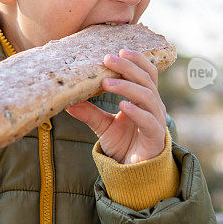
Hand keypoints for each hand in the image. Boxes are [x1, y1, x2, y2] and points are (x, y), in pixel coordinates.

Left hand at [65, 48, 166, 163]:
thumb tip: (66, 102)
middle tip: (108, 58)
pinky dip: (137, 111)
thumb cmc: (123, 145)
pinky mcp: (155, 137)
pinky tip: (123, 105)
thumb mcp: (103, 126)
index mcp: (144, 98)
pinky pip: (149, 121)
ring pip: (148, 97)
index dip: (136, 60)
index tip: (119, 50)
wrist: (134, 173)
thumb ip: (89, 113)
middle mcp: (153, 106)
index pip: (145, 73)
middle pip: (146, 79)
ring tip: (107, 82)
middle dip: (128, 67)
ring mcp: (156, 120)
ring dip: (127, 86)